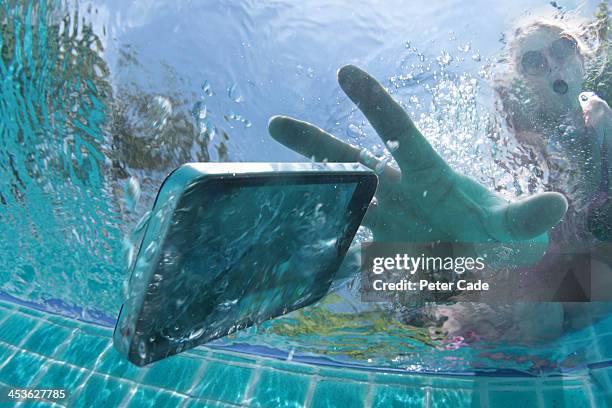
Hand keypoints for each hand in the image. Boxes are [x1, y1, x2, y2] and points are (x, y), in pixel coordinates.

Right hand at [269, 65, 567, 267]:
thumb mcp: (512, 229)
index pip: (398, 132)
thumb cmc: (497, 234)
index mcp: (426, 175)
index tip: (345, 72)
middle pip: (351, 161)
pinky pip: (348, 247)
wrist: (482, 261)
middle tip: (276, 124)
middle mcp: (397, 190)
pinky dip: (328, 249)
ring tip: (271, 190)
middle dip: (315, 144)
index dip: (373, 103)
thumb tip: (556, 205)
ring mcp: (383, 220)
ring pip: (341, 201)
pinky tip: (300, 251)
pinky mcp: (377, 248)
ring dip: (310, 196)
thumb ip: (525, 218)